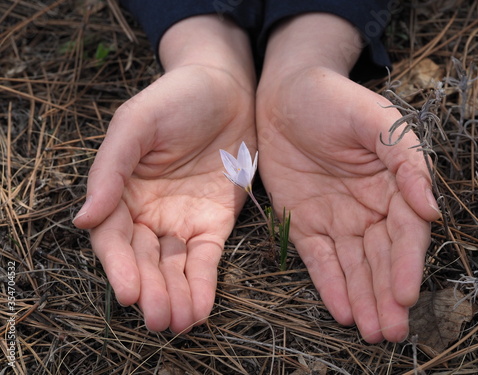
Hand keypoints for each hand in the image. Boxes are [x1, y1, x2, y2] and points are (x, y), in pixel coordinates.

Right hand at [74, 63, 255, 332]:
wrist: (227, 90)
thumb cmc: (176, 99)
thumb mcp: (136, 124)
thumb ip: (110, 169)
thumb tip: (83, 218)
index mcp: (122, 191)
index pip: (114, 238)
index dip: (120, 267)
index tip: (129, 292)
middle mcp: (149, 212)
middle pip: (144, 260)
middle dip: (151, 291)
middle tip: (159, 319)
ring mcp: (182, 220)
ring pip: (174, 267)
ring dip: (177, 296)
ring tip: (180, 323)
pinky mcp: (214, 222)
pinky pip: (206, 258)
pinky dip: (204, 284)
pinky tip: (200, 308)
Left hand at [257, 66, 439, 342]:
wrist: (286, 96)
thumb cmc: (335, 101)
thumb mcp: (377, 122)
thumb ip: (406, 163)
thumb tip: (431, 211)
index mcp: (392, 185)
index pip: (404, 233)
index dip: (406, 264)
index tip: (404, 295)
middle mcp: (368, 208)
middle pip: (381, 258)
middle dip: (386, 295)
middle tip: (390, 332)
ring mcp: (335, 218)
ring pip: (352, 266)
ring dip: (362, 298)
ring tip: (370, 332)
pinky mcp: (303, 222)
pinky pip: (318, 258)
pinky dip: (329, 284)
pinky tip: (341, 310)